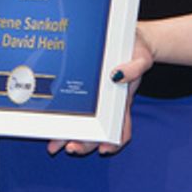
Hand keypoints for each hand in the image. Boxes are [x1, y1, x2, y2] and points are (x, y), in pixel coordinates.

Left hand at [48, 25, 154, 156]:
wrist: (128, 42)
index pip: (121, 129)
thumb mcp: (141, 58)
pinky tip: (51, 129)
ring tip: (54, 147)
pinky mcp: (84, 93)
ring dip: (68, 137)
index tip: (105, 149)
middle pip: (97, 133)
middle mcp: (107, 107)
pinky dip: (62, 121)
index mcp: (122, 102)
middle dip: (84, 144)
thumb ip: (135, 68)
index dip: (114, 142)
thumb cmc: (136, 53)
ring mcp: (95, 102)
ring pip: (81, 126)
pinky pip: (72, 111)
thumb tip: (117, 76)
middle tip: (70, 149)